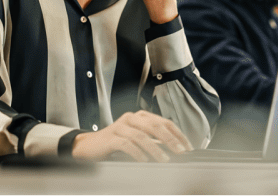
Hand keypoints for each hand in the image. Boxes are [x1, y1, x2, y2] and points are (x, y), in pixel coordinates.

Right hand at [72, 110, 192, 161]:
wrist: (89, 146)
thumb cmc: (116, 144)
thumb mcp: (137, 140)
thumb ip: (154, 141)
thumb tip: (175, 150)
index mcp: (140, 117)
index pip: (164, 122)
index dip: (178, 134)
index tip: (188, 147)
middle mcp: (131, 118)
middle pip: (155, 126)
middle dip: (170, 139)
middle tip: (180, 152)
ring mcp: (120, 126)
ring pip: (142, 136)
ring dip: (156, 149)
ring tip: (164, 159)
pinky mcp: (111, 137)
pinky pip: (126, 144)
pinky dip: (137, 153)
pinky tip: (144, 160)